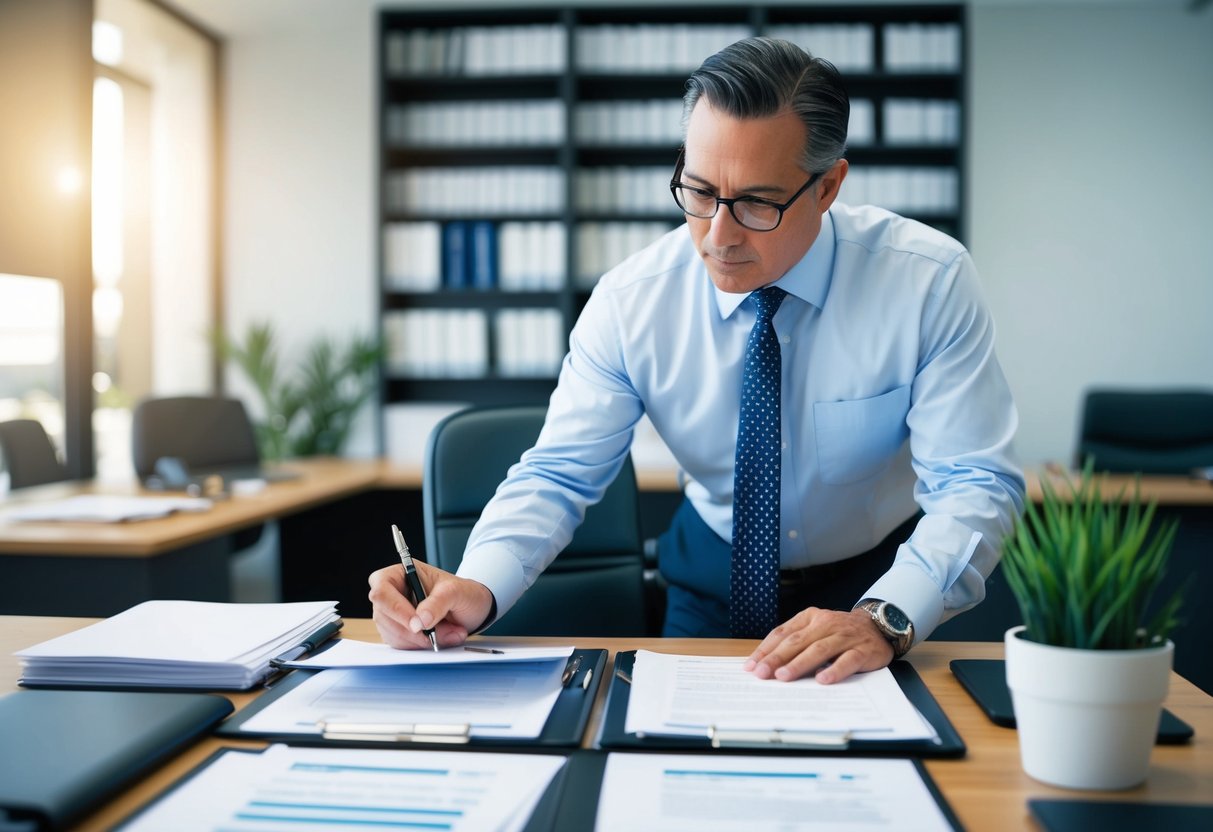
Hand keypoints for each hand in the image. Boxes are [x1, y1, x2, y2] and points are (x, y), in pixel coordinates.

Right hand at [367, 560, 494, 649]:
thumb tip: (420, 621)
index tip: (417, 625)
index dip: (396, 609)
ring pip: (392, 634)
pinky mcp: (397, 631)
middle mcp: (391, 593)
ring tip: (448, 632)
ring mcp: (391, 614)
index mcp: (400, 574)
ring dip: (420, 640)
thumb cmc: (463, 593)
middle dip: (414, 631)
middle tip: (442, 632)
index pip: (381, 590)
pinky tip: (438, 638)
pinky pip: (400, 645)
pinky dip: (420, 646)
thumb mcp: (457, 592)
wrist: (471, 609)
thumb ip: (439, 602)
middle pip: (384, 616)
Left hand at [742, 607, 893, 683]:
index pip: (782, 633)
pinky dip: (834, 670)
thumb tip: (766, 664)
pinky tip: (823, 680)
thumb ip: (795, 643)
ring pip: (818, 650)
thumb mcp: (816, 630)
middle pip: (796, 642)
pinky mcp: (862, 650)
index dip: (765, 649)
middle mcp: (825, 624)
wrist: (879, 626)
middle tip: (762, 673)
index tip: (751, 666)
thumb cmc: (839, 632)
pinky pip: (847, 660)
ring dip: (799, 664)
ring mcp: (844, 636)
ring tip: (784, 677)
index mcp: (809, 617)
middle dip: (776, 658)